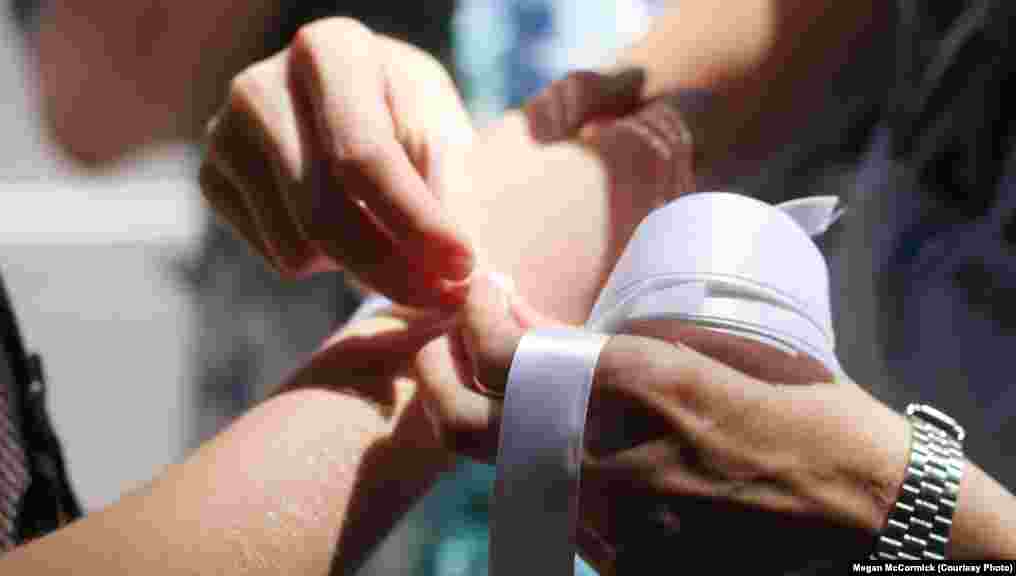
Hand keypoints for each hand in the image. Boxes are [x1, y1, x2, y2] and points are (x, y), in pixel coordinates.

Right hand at [199, 18, 475, 307]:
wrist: (354, 110)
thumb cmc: (410, 117)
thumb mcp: (444, 134)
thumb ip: (452, 190)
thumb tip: (462, 272)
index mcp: (330, 51)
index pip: (365, 155)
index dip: (417, 221)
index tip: (463, 266)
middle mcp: (261, 84)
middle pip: (321, 211)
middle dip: (391, 267)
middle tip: (445, 297)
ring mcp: (224, 133)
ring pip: (298, 247)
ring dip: (357, 262)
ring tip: (386, 228)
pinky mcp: (210, 178)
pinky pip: (278, 256)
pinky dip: (324, 262)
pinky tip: (342, 224)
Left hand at [422, 276, 909, 572]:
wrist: (878, 522)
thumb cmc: (812, 417)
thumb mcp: (717, 357)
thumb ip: (617, 346)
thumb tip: (529, 324)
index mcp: (644, 385)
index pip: (507, 356)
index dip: (472, 321)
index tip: (474, 298)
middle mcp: (615, 459)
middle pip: (472, 429)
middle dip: (437, 377)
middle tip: (431, 348)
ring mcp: (619, 528)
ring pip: (512, 475)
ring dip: (497, 428)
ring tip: (496, 389)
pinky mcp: (632, 571)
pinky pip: (563, 518)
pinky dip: (551, 478)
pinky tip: (566, 450)